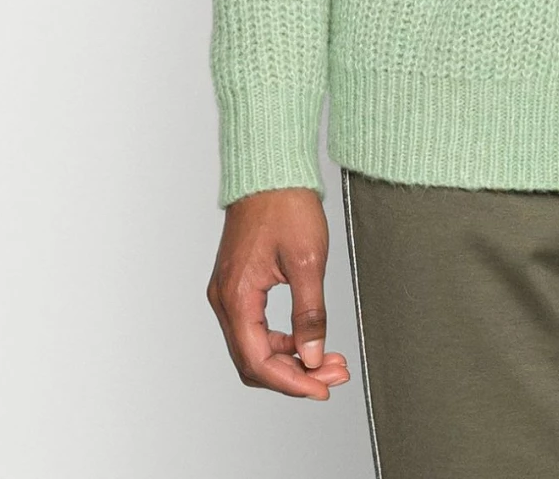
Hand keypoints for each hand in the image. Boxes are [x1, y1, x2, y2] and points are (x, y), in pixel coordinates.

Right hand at [207, 186, 351, 399]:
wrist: (271, 169)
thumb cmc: (286, 205)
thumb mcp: (308, 261)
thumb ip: (310, 314)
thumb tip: (313, 357)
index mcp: (237, 296)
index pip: (259, 361)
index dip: (292, 382)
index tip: (323, 388)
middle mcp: (225, 300)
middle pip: (253, 361)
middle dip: (294, 375)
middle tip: (333, 375)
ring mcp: (229, 293)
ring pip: (254, 347)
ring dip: (290, 359)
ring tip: (328, 360)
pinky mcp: (238, 285)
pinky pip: (254, 329)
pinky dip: (281, 341)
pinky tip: (308, 341)